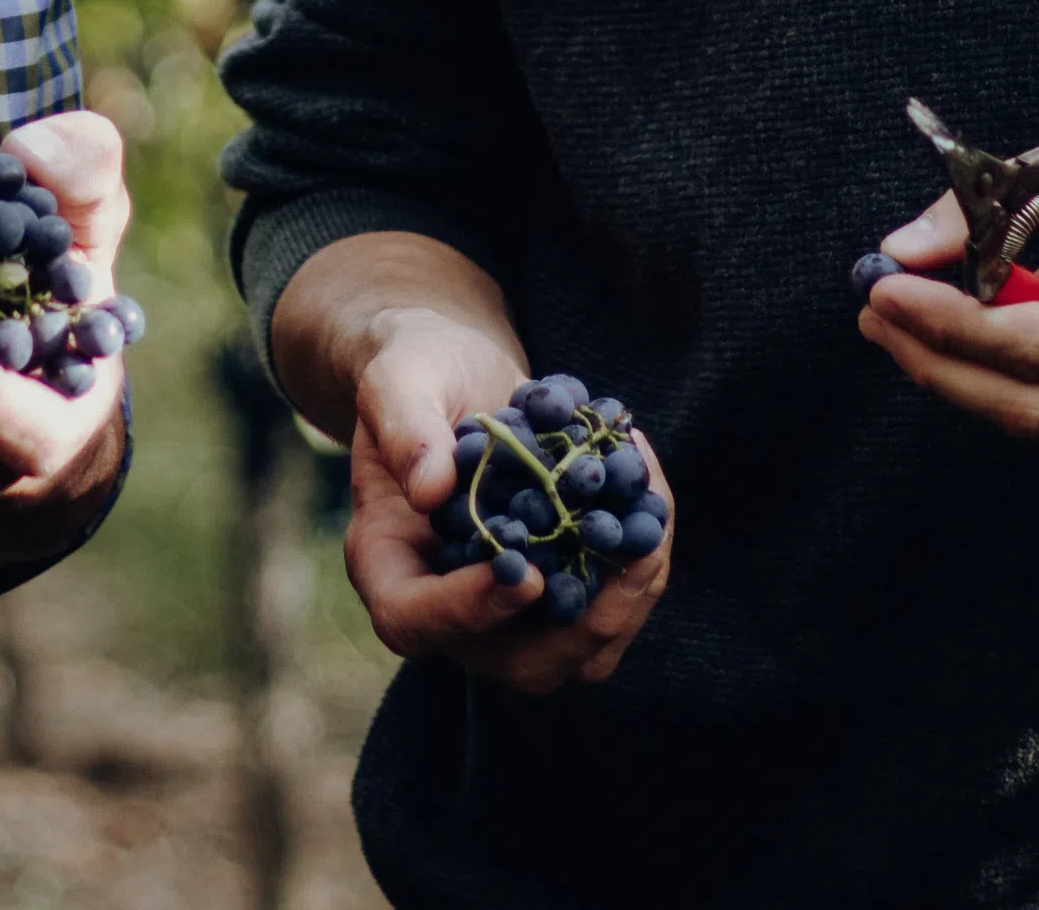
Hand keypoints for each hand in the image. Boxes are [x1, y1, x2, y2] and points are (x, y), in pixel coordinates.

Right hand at [333, 306, 670, 692]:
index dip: (469, 610)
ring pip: (573, 656)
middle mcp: (445, 604)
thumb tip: (431, 489)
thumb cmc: (418, 373)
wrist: (457, 376)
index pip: (413, 620)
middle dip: (583, 626)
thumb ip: (405, 428)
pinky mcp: (552, 591)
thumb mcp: (398, 378)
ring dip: (626, 602)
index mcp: (386, 563)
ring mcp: (504, 609)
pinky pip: (602, 616)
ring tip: (653, 522)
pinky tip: (649, 503)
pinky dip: (636, 572)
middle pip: (513, 664)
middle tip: (633, 557)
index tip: (525, 571)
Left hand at [857, 125, 1038, 476]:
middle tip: (875, 312)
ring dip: (967, 371)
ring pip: (1038, 424)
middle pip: (1029, 407)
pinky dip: (1018, 384)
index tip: (882, 289)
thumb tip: (901, 251)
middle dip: (935, 360)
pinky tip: (1015, 332)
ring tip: (934, 307)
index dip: (949, 324)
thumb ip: (999, 200)